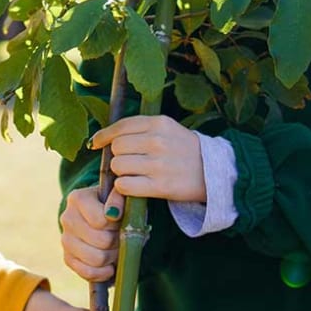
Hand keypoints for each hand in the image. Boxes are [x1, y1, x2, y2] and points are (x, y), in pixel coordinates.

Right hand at [60, 187, 120, 281]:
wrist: (105, 219)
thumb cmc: (116, 208)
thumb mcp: (122, 198)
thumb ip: (119, 199)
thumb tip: (113, 213)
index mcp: (78, 198)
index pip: (100, 220)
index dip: (116, 224)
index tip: (120, 220)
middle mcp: (67, 218)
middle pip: (101, 241)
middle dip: (116, 241)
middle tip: (121, 236)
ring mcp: (65, 240)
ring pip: (96, 259)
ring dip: (112, 257)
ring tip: (115, 248)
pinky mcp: (68, 258)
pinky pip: (88, 272)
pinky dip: (104, 272)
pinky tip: (110, 264)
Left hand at [91, 115, 205, 202]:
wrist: (214, 172)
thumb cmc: (185, 150)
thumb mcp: (168, 129)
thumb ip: (140, 129)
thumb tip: (103, 137)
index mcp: (159, 123)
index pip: (120, 126)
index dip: (104, 136)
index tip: (96, 143)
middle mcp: (158, 141)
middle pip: (116, 147)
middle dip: (117, 156)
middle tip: (127, 163)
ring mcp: (159, 164)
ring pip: (118, 166)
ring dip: (120, 172)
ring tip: (133, 174)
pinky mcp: (160, 186)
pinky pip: (125, 185)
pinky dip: (124, 187)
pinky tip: (133, 186)